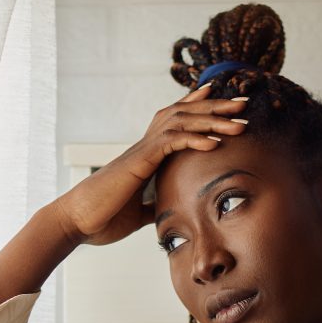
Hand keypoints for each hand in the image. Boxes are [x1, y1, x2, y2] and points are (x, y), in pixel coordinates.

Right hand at [53, 84, 247, 247]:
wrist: (77, 222)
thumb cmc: (103, 218)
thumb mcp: (138, 214)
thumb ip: (155, 205)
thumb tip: (169, 209)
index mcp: (147, 155)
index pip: (176, 123)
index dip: (198, 108)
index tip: (221, 100)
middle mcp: (145, 146)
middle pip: (184, 114)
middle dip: (216, 107)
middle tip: (244, 103)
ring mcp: (141, 151)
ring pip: (181, 122)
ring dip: (213, 120)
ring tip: (240, 121)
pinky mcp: (138, 161)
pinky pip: (170, 142)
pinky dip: (194, 139)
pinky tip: (214, 142)